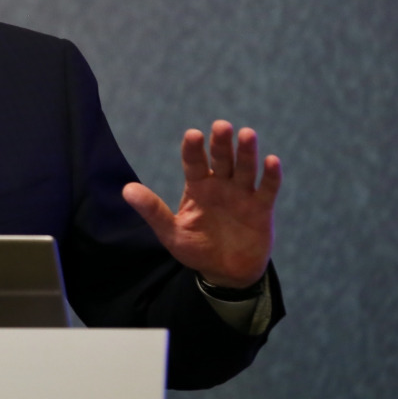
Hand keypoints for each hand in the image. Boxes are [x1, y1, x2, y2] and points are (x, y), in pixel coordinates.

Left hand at [122, 120, 280, 287]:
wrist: (226, 273)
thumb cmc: (196, 249)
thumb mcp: (171, 233)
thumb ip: (153, 211)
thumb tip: (126, 190)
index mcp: (197, 186)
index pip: (193, 162)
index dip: (193, 149)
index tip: (193, 135)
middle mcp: (220, 184)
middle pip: (221, 159)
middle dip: (222, 143)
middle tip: (222, 126)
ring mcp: (242, 194)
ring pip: (245, 168)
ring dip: (246, 152)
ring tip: (247, 134)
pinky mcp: (261, 208)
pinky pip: (267, 188)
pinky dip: (271, 175)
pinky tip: (271, 161)